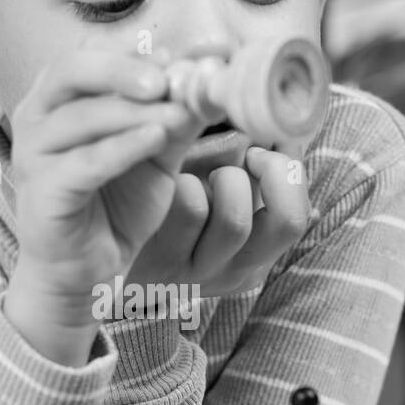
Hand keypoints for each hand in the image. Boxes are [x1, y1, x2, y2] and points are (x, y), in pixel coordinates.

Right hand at [6, 50, 200, 321]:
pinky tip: (155, 139)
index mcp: (57, 98)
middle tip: (166, 79)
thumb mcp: (155, 154)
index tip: (175, 61)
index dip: (129, 53)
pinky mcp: (42, 191)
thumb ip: (175, 117)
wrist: (88, 268)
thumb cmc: (115, 203)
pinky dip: (121, 148)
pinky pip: (84, 162)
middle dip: (121, 70)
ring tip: (177, 115)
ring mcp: (33, 154)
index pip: (86, 55)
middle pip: (71, 72)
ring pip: (81, 117)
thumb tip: (208, 78)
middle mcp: (35, 117)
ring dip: (133, 112)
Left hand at [122, 145, 313, 302]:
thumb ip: (248, 170)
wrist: (105, 249)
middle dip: (272, 172)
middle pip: (287, 221)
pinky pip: (192, 207)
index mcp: (257, 255)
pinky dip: (185, 180)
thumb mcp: (215, 197)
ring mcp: (201, 272)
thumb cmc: (167, 212)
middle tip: (246, 154)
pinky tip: (168, 179)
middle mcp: (237, 270)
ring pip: (236, 217)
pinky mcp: (164, 264)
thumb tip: (283, 132)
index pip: (299, 217)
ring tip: (198, 172)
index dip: (290, 176)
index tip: (260, 151)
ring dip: (223, 176)